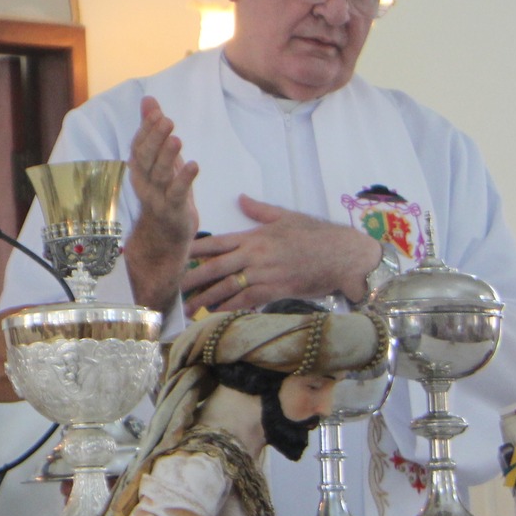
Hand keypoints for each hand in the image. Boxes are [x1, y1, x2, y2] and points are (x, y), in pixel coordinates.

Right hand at [121, 97, 199, 312]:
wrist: (162, 238)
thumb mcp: (161, 159)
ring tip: (177, 139)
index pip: (138, 145)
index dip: (146, 129)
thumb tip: (149, 99)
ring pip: (159, 175)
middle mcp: (143, 182)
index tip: (156, 111)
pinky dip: (184, 179)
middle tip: (166, 120)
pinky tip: (194, 165)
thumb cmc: (164, 192)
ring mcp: (156, 197)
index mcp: (139, 169)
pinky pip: (177, 194)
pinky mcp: (172, 211)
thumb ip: (154, 130)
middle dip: (155, 138)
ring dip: (167, 157)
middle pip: (146, 158)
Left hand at [180, 196, 378, 314]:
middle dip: (192, 278)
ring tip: (186, 307)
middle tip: (171, 286)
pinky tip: (214, 317)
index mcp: (254, 236)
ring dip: (205, 299)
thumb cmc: (317, 235)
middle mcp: (254, 255)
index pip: (217, 242)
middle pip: (215, 267)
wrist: (343, 256)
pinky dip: (229, 309)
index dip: (194, 250)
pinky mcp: (275, 291)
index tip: (176, 254)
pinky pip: (246, 302)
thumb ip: (259, 210)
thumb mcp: (286, 216)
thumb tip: (242, 198)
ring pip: (227, 288)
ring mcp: (264, 274)